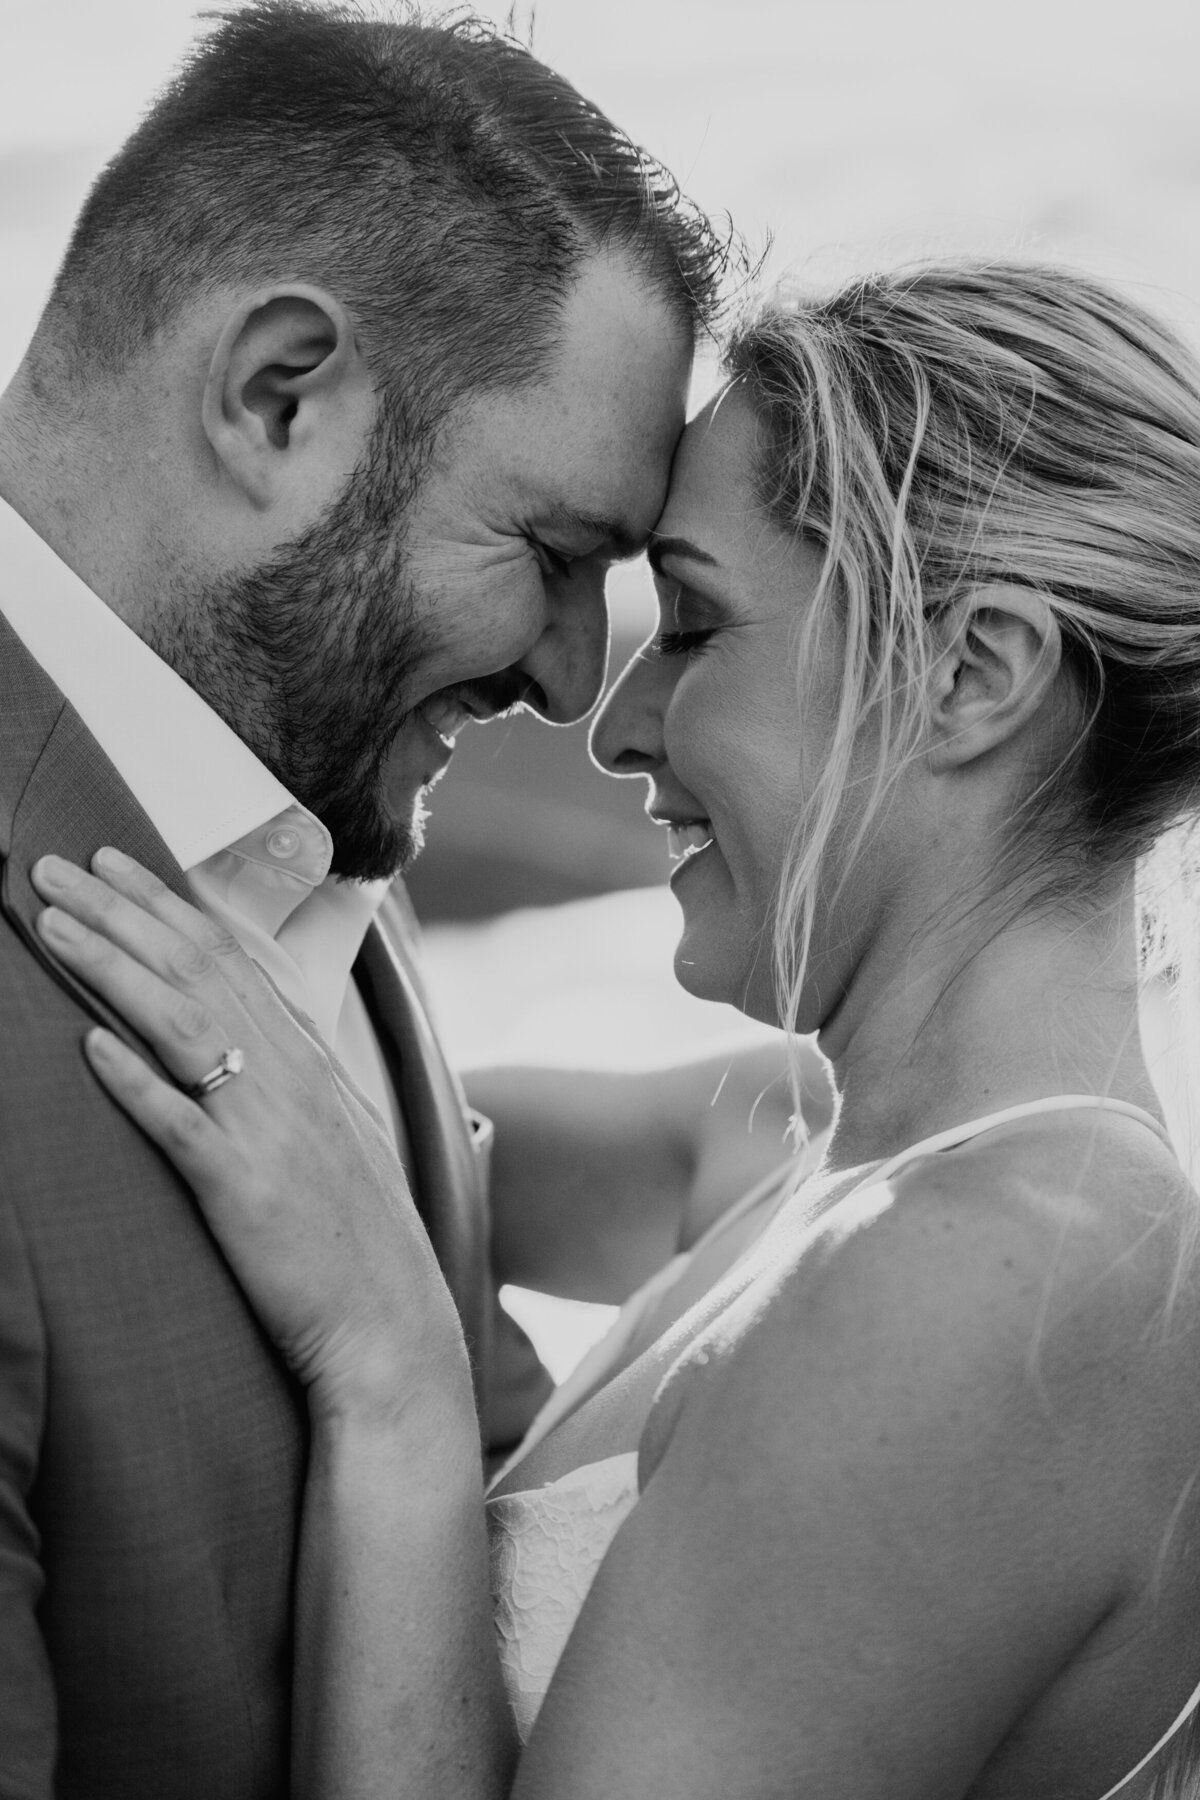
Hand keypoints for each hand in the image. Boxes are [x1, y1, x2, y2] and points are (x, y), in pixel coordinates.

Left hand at [31, 848, 472, 1428]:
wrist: (390, 1322)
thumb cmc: (356, 1236)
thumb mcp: (334, 1132)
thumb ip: (289, 1075)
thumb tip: (243, 1033)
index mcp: (307, 1058)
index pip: (227, 956)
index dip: (162, 903)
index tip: (110, 862)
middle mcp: (289, 1076)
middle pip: (195, 970)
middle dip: (121, 909)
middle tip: (58, 863)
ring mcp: (268, 1129)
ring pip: (182, 1024)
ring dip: (112, 966)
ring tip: (51, 922)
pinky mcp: (244, 1191)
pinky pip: (181, 1126)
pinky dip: (134, 1081)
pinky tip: (87, 1044)